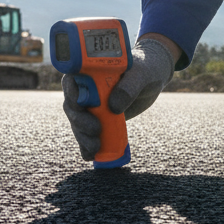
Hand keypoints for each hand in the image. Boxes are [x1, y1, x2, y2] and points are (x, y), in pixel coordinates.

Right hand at [61, 37, 176, 159]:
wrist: (153, 78)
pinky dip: (86, 145)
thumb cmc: (146, 68)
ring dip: (82, 136)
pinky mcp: (98, 118)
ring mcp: (90, 104)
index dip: (71, 93)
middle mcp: (86, 86)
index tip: (81, 105)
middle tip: (95, 131)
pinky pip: (87, 132)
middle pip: (72, 105)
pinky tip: (90, 156)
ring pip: (77, 121)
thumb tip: (113, 107)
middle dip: (79, 121)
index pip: (71, 80)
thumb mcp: (141, 74)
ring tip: (95, 148)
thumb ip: (129, 86)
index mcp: (90, 69)